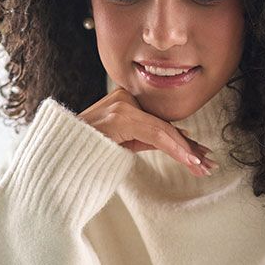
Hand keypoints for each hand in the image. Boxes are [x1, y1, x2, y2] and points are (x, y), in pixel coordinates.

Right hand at [78, 88, 217, 176]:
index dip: (182, 141)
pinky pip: (155, 132)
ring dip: (186, 151)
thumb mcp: (121, 144)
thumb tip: (176, 140)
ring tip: (202, 166)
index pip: (160, 122)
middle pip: (165, 125)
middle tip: (208, 164)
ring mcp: (121, 106)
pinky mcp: (119, 116)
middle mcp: (124, 98)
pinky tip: (189, 159)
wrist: (56, 158)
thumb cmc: (84, 152)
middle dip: (189, 148)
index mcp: (124, 101)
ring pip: (163, 130)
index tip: (199, 156)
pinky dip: (174, 147)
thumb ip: (145, 139)